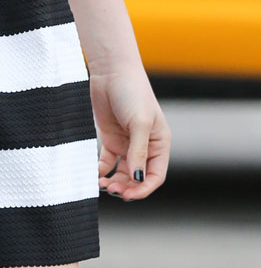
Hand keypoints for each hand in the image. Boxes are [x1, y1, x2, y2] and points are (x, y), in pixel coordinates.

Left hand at [92, 67, 169, 201]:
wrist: (111, 73)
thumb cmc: (133, 93)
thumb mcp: (139, 123)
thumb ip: (138, 152)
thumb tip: (137, 179)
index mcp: (159, 144)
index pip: (156, 175)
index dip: (144, 188)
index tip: (128, 195)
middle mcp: (145, 147)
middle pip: (138, 178)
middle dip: (126, 187)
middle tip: (111, 189)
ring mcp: (127, 145)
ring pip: (122, 174)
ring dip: (113, 182)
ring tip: (101, 184)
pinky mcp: (110, 141)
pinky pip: (107, 164)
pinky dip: (101, 172)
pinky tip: (94, 175)